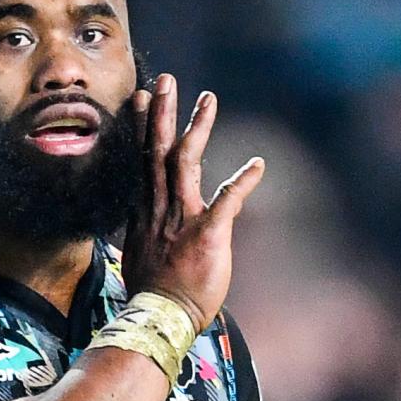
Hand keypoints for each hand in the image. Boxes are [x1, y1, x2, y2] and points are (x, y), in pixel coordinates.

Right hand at [122, 73, 264, 334]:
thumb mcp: (145, 256)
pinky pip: (227, 202)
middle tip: (164, 81)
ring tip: (207, 98)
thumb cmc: (153, 296)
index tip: (142, 99)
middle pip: (159, 151)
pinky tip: (257, 164)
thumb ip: (150, 232)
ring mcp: (182, 219)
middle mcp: (161, 209)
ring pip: (186, 164)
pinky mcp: (207, 235)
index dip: (145, 127)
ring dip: (197, 129)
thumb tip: (152, 226)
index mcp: (147, 213)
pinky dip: (242, 182)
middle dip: (162, 113)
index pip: (145, 160)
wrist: (159, 320)